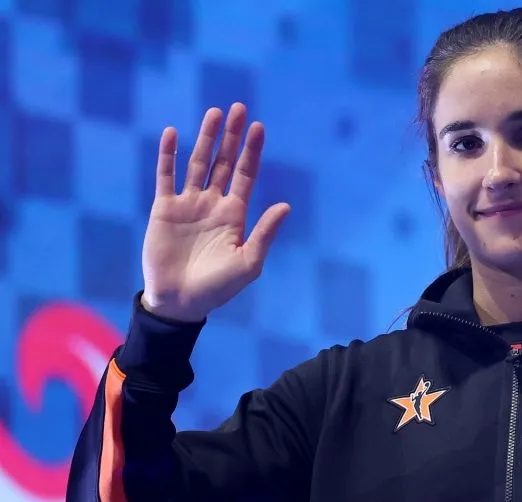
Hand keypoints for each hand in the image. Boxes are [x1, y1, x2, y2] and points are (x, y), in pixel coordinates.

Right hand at [141, 103, 289, 321]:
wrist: (181, 302)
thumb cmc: (218, 288)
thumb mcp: (248, 262)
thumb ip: (264, 233)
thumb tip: (286, 205)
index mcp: (235, 214)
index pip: (246, 174)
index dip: (252, 151)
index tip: (259, 127)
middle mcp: (213, 203)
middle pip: (224, 161)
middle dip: (231, 136)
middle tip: (238, 108)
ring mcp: (188, 204)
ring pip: (197, 163)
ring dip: (205, 138)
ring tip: (213, 113)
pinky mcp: (164, 209)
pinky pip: (166, 177)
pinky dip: (169, 155)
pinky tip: (174, 133)